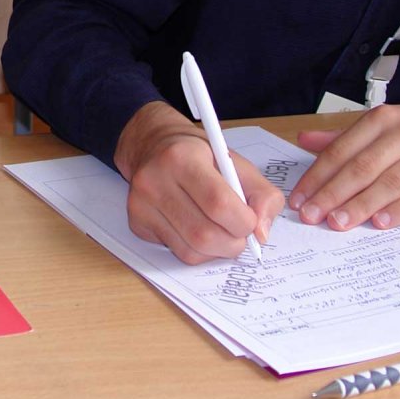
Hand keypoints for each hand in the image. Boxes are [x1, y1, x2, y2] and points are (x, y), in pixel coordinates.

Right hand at [114, 101, 283, 264]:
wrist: (153, 146)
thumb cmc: (199, 155)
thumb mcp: (237, 162)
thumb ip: (263, 195)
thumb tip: (261, 233)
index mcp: (182, 157)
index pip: (219, 203)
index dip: (244, 221)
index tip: (251, 221)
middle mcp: (155, 180)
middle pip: (204, 235)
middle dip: (233, 243)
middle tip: (240, 234)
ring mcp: (141, 204)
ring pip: (191, 251)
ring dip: (216, 251)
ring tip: (221, 232)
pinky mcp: (137, 223)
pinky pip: (177, 252)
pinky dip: (197, 250)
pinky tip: (198, 229)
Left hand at [291, 98, 399, 230]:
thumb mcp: (390, 124)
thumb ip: (347, 136)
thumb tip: (305, 140)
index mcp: (385, 118)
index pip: (343, 149)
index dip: (318, 176)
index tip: (299, 198)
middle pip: (363, 166)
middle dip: (333, 193)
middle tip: (312, 216)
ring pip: (391, 180)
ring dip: (362, 204)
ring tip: (339, 223)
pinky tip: (382, 222)